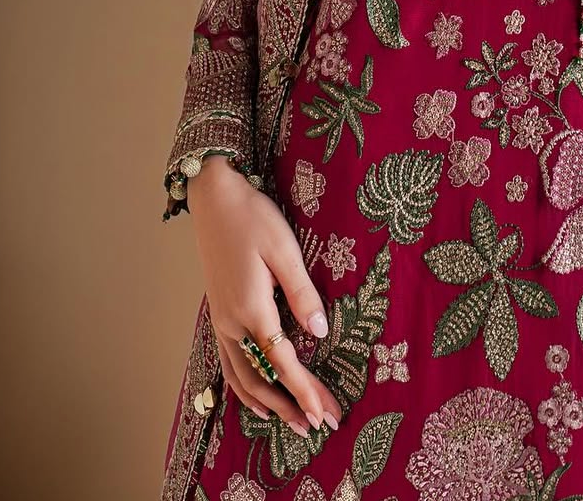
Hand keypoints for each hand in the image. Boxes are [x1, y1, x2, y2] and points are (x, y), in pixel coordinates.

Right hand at [187, 155, 342, 437]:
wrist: (214, 199)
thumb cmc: (253, 218)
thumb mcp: (284, 250)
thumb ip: (302, 293)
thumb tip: (319, 331)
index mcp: (252, 309)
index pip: (283, 362)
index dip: (305, 391)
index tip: (324, 414)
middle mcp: (232, 323)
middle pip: (261, 379)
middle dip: (289, 406)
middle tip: (316, 426)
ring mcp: (221, 321)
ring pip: (240, 377)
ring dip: (266, 403)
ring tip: (290, 422)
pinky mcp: (218, 313)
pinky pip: (230, 363)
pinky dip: (243, 386)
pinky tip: (256, 395)